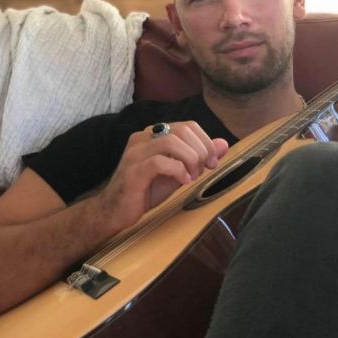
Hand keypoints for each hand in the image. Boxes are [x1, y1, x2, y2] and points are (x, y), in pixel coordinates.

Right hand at [99, 121, 228, 230]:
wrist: (114, 211)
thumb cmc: (146, 190)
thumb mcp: (178, 172)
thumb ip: (199, 157)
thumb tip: (224, 144)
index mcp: (153, 134)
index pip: (187, 125)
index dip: (205, 141)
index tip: (213, 161)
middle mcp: (143, 137)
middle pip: (182, 130)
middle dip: (201, 150)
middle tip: (206, 169)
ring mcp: (136, 152)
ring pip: (171, 141)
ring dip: (191, 159)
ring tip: (193, 176)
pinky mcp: (134, 170)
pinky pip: (160, 162)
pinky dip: (178, 171)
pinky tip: (182, 181)